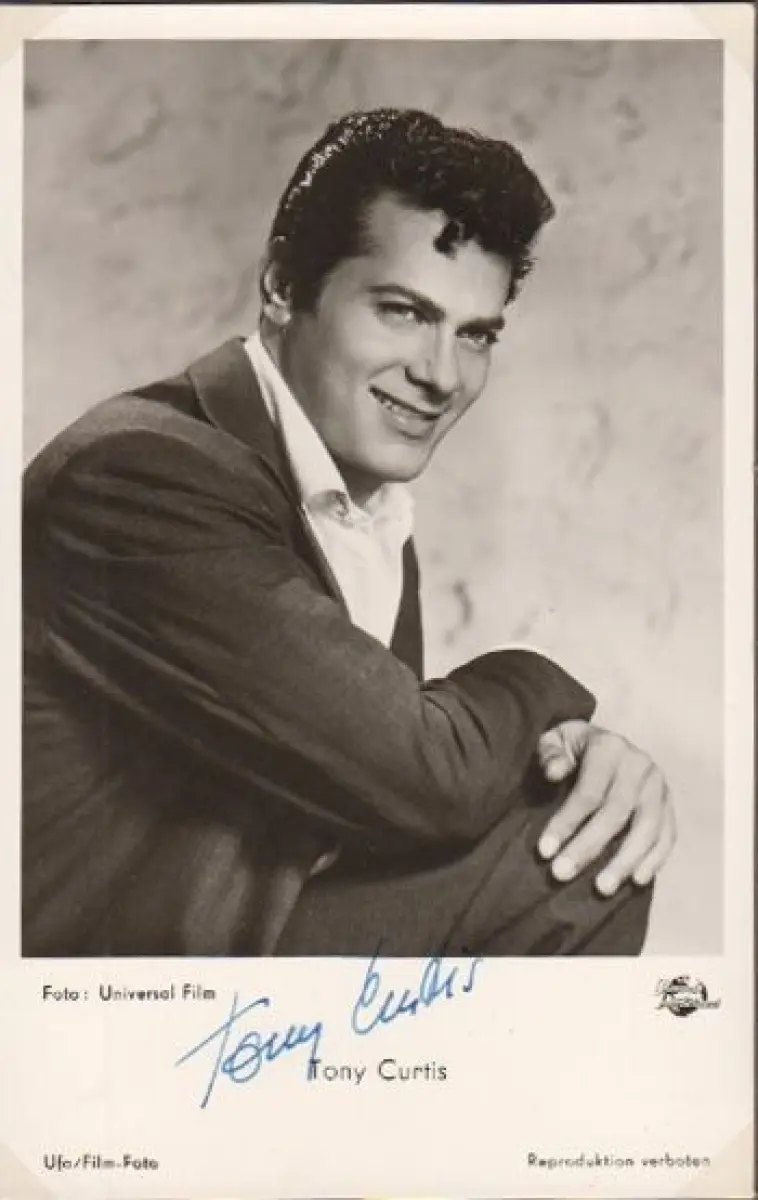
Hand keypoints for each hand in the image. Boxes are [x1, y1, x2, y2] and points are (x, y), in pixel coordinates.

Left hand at [536, 720, 674, 895]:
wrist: (609, 745)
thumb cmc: (574, 750)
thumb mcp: (556, 740)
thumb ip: (550, 752)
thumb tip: (555, 772)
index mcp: (609, 748)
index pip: (588, 791)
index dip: (566, 822)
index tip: (544, 851)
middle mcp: (639, 766)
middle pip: (616, 813)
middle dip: (587, 847)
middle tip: (561, 874)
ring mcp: (659, 787)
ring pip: (647, 829)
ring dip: (624, 861)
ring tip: (602, 889)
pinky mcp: (670, 806)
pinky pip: (667, 836)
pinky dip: (655, 860)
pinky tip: (636, 882)